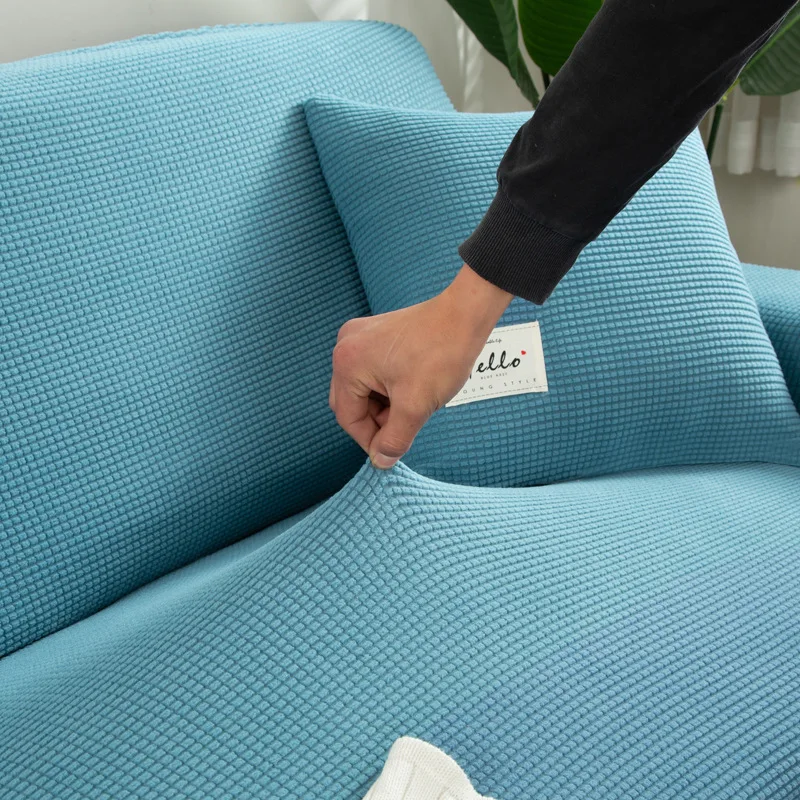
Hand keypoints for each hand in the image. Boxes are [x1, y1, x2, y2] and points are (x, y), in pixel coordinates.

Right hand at [330, 263, 512, 468]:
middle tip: (406, 426)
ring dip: (384, 405)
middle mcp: (346, 346)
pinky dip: (389, 387)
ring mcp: (359, 337)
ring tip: (414, 402)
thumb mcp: (416, 406)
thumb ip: (394, 439)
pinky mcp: (375, 334)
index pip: (348, 417)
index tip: (390, 451)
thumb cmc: (441, 353)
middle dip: (377, 420)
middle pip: (351, 402)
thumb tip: (380, 461)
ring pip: (363, 389)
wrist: (464, 315)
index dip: (369, 440)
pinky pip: (372, 372)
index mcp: (347, 363)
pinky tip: (411, 387)